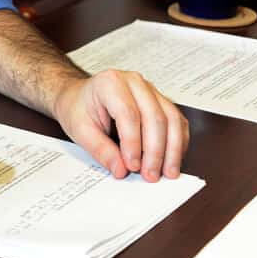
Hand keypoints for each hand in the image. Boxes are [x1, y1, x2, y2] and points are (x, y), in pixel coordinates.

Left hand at [53, 70, 188, 181]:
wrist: (79, 97)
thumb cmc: (78, 108)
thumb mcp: (79, 130)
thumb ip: (100, 150)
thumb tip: (121, 170)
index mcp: (110, 82)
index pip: (128, 114)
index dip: (133, 143)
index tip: (132, 166)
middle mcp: (134, 82)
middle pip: (154, 117)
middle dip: (155, 151)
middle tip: (150, 175)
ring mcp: (151, 90)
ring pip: (172, 120)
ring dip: (172, 150)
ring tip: (166, 173)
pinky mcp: (161, 102)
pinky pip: (178, 122)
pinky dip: (177, 144)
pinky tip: (172, 161)